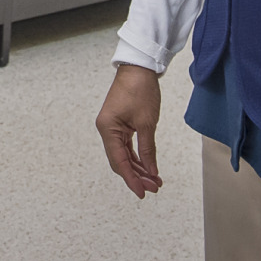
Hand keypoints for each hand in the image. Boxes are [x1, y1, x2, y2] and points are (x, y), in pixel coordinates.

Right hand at [96, 62, 163, 196]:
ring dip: (138, 168)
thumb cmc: (140, 90)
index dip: (131, 179)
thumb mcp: (147, 123)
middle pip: (120, 160)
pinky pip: (126, 146)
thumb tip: (151, 170)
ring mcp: (112, 127)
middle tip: (154, 187)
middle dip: (137, 175)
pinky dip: (137, 157)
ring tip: (155, 180)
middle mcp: (106, 130)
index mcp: (108, 129)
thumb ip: (148, 149)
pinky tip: (148, 166)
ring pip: (123, 155)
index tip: (143, 193)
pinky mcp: (119, 124)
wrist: (139, 68)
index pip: (119, 161)